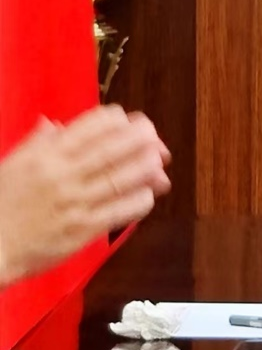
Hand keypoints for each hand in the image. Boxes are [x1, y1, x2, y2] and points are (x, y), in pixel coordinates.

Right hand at [0, 105, 170, 285]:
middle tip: (155, 138)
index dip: (118, 120)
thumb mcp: (12, 165)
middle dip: (142, 139)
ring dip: (148, 167)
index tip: (129, 122)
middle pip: (114, 148)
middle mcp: (64, 174)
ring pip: (123, 178)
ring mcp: (76, 202)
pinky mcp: (83, 229)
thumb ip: (38, 143)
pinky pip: (121, 210)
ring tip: (159, 162)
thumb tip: (53, 124)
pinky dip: (140, 199)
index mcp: (47, 155)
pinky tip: (149, 194)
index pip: (94, 125)